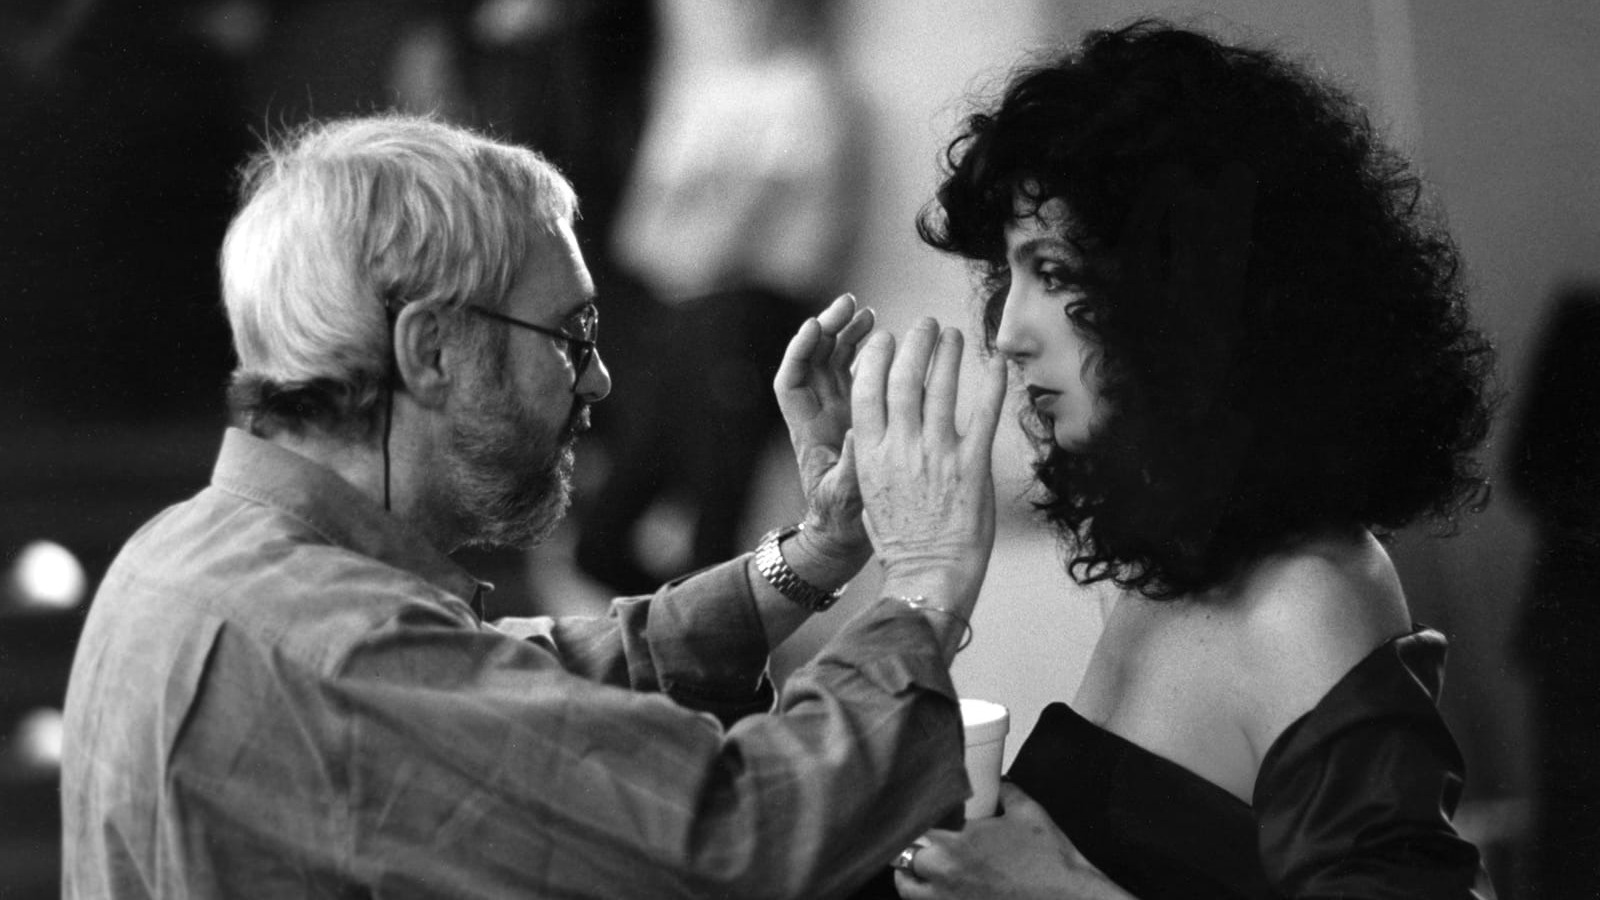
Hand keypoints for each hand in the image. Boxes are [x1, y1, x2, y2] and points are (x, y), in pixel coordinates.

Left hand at [773, 293, 876, 562]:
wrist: (847, 536)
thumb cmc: (841, 521)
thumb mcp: (847, 496)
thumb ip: (852, 466)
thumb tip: (858, 432)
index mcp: (807, 432)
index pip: (791, 381)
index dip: (798, 351)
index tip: (814, 326)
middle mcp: (818, 415)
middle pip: (813, 361)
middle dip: (827, 330)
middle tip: (848, 305)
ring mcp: (837, 412)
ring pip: (834, 362)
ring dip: (845, 335)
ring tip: (865, 311)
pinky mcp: (856, 414)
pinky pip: (856, 373)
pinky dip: (864, 351)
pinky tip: (881, 334)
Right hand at [850, 319, 1006, 612]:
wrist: (928, 576)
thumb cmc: (900, 540)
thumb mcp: (868, 494)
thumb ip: (869, 457)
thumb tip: (873, 426)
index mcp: (869, 454)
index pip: (866, 388)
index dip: (876, 356)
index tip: (886, 338)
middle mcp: (900, 449)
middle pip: (904, 377)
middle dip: (915, 342)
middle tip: (926, 325)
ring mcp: (937, 456)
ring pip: (942, 388)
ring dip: (949, 354)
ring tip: (956, 334)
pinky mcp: (973, 467)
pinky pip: (984, 415)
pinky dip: (992, 384)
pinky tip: (998, 362)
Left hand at [893, 784, 1129, 899]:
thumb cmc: (1050, 863)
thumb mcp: (1029, 813)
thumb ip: (1007, 791)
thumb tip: (999, 782)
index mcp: (958, 843)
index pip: (913, 828)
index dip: (913, 822)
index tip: (919, 818)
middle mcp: (946, 874)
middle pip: (904, 859)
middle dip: (909, 849)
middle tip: (922, 842)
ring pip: (908, 890)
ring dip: (910, 878)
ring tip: (921, 870)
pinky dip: (929, 898)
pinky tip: (942, 891)